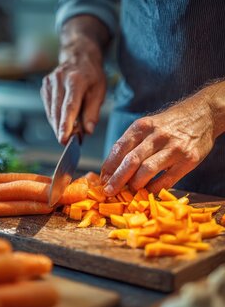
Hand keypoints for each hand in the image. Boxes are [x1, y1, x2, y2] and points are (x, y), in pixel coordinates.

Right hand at [41, 38, 105, 144]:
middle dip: (62, 129)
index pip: (69, 106)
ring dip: (58, 126)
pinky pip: (48, 108)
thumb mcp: (99, 92)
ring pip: (51, 112)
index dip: (66, 124)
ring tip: (69, 133)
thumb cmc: (91, 75)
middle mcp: (59, 79)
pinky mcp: (44, 87)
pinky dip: (55, 118)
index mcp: (76, 79)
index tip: (64, 139)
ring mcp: (50, 82)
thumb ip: (93, 112)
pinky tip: (62, 122)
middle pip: (58, 111)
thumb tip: (88, 131)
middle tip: (70, 142)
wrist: (79, 57)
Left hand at [101, 92, 215, 193]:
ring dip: (134, 185)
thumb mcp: (148, 124)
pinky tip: (146, 192)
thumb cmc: (170, 123)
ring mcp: (174, 148)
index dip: (109, 165)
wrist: (203, 114)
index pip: (120, 147)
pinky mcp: (188, 160)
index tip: (103, 177)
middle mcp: (157, 136)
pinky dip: (153, 189)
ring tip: (129, 191)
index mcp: (143, 126)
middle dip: (117, 179)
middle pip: (131, 161)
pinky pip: (166, 180)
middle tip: (109, 190)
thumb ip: (132, 143)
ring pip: (147, 171)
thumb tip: (113, 167)